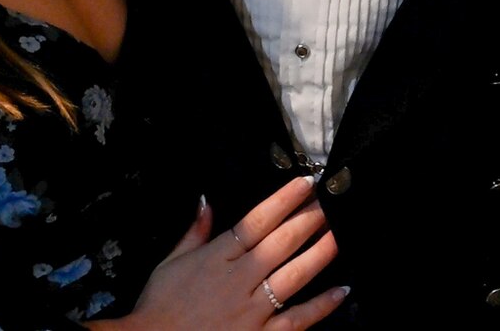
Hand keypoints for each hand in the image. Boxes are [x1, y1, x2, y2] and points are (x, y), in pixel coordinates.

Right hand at [110, 176, 345, 328]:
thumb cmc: (158, 308)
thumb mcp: (169, 263)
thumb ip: (193, 232)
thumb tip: (206, 200)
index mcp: (216, 257)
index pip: (256, 221)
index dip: (283, 200)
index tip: (305, 183)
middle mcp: (238, 279)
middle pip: (281, 242)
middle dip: (309, 219)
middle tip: (331, 200)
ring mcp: (251, 309)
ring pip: (294, 276)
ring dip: (320, 253)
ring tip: (339, 234)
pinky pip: (295, 320)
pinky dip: (320, 307)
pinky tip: (340, 292)